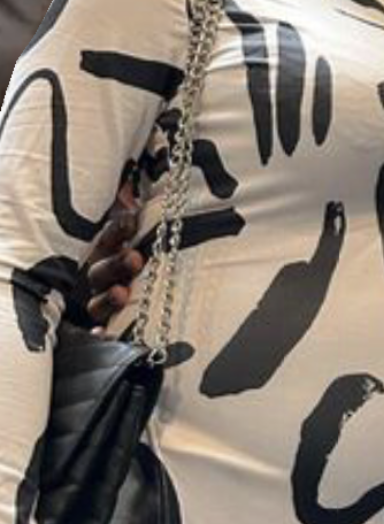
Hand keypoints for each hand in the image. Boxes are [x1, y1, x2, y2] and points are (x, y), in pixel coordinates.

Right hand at [82, 179, 143, 328]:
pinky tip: (101, 336)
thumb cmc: (146, 250)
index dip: (118, 229)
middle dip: (116, 264)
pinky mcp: (106, 326)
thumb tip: (144, 187)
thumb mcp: (143, 228)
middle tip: (135, 258)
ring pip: (98, 303)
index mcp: (109, 248)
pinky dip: (100, 335)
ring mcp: (102, 301)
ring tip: (123, 294)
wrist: (146, 292)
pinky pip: (100, 333)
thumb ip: (139, 212)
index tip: (133, 221)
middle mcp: (101, 275)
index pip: (110, 237)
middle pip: (101, 271)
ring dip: (108, 298)